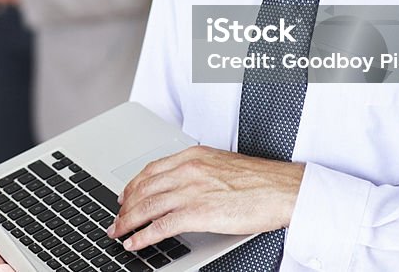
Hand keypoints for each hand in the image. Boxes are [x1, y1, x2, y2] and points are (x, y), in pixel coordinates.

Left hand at [108, 146, 304, 251]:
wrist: (283, 189)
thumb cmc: (261, 181)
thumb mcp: (223, 165)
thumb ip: (200, 171)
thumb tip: (184, 185)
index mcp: (194, 156)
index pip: (151, 170)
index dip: (133, 185)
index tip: (124, 196)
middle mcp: (188, 169)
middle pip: (143, 188)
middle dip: (124, 206)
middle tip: (115, 219)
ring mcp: (191, 190)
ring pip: (146, 206)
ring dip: (127, 222)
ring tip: (118, 233)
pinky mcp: (198, 213)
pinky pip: (160, 226)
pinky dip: (142, 236)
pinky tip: (134, 243)